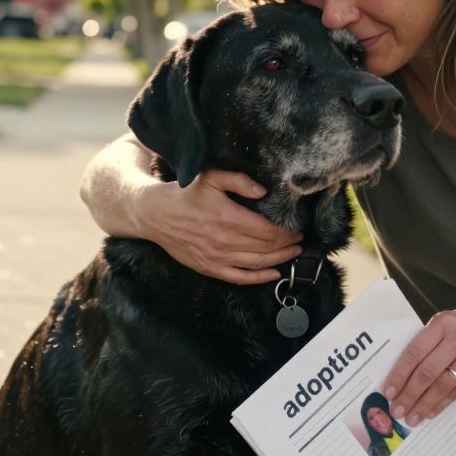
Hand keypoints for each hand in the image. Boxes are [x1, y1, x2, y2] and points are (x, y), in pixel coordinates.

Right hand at [131, 169, 302, 284]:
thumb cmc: (183, 193)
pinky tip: (274, 274)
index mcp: (227, 218)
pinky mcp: (208, 268)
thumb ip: (239, 181)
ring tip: (293, 253)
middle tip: (301, 240)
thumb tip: (264, 192)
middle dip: (288, 245)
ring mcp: (216, 258)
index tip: (298, 227)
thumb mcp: (211, 177)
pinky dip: (259, 278)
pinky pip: (239, 277)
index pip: (268, 230)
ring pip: (257, 264)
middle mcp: (223, 241)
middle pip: (266, 248)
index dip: (287, 231)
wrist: (154, 214)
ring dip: (280, 260)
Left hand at [382, 304, 455, 424]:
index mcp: (442, 324)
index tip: (389, 391)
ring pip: (443, 385)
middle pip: (427, 372)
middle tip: (397, 410)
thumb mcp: (448, 321)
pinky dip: (443, 403)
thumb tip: (402, 371)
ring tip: (412, 416)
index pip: (415, 352)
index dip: (400, 374)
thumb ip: (429, 339)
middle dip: (409, 394)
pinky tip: (431, 411)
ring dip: (425, 404)